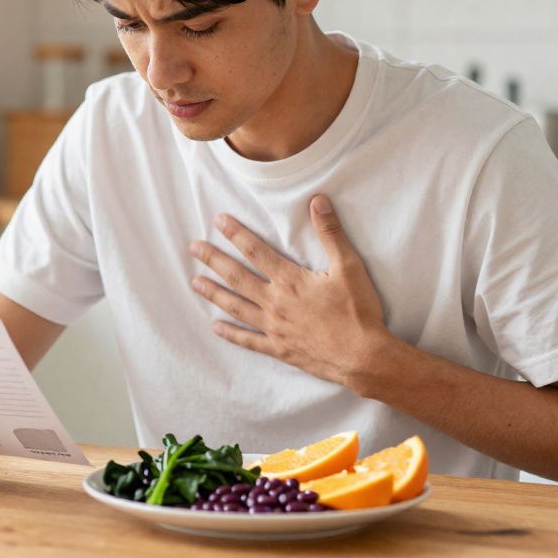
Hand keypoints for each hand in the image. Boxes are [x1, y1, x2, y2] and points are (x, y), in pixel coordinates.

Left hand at [187, 194, 393, 387]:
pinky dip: (231, 334)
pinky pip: (248, 340)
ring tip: (194, 283)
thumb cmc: (358, 311)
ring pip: (236, 306)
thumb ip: (330, 233)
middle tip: (193, 248)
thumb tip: (318, 201)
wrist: (364, 356)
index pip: (256, 251)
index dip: (236, 234)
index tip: (217, 221)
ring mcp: (274, 328)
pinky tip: (215, 327)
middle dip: (214, 260)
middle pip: (237, 277)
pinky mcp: (279, 349)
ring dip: (214, 293)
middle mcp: (275, 303)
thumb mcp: (349, 266)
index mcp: (290, 281)